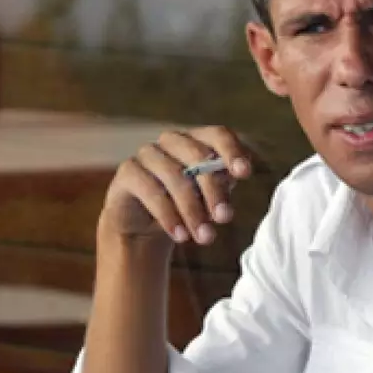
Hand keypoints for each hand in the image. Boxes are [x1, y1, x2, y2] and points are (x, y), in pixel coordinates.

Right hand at [100, 126, 252, 245]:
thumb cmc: (187, 204)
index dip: (232, 151)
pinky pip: (150, 191)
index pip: (218, 135)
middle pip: (198, 156)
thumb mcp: (210, 196)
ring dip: (193, 210)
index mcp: (199, 140)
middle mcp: (173, 141)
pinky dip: (168, 216)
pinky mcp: (127, 172)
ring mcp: (148, 154)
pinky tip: (180, 236)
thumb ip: (223, 184)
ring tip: (205, 237)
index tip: (244, 173)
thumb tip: (238, 174)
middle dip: (214, 190)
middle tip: (225, 218)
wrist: (144, 225)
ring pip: (174, 176)